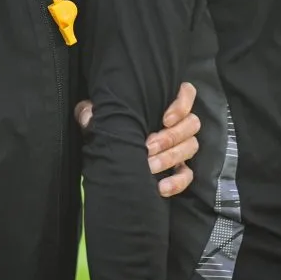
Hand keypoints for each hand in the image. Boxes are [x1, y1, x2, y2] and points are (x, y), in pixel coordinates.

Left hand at [74, 82, 200, 198]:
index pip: (187, 93)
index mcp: (162, 102)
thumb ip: (91, 111)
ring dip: (170, 157)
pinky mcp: (179, 169)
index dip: (182, 103)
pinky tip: (161, 187)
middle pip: (191, 124)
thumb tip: (89, 115)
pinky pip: (187, 175)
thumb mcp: (98, 115)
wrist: (112, 155)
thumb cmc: (111, 125)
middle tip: (148, 146)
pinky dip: (177, 181)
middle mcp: (177, 122)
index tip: (165, 118)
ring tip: (149, 166)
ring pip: (190, 147)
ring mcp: (181, 145)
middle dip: (170, 137)